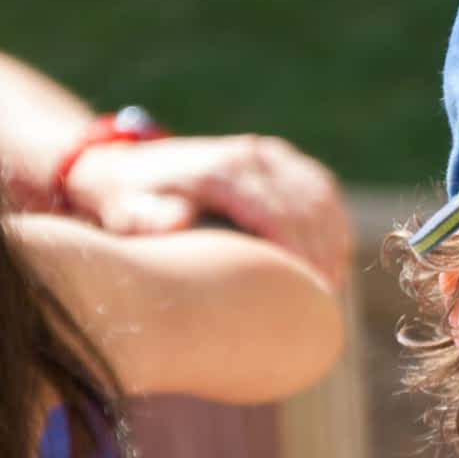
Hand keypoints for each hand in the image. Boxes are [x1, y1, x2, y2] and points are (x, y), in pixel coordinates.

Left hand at [64, 133, 352, 289]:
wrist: (126, 166)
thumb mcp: (126, 212)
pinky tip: (332, 257)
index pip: (280, 216)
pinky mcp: (277, 157)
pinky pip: (320, 189)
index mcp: (222, 171)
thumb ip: (148, 218)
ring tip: (330, 288)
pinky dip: (332, 223)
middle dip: (322, 257)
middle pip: (307, 209)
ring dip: (332, 242)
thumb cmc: (128, 202)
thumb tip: (179, 220)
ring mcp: (267, 153)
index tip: (311, 297)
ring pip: (321, 198)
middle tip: (325, 304)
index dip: (301, 258)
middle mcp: (251, 155)